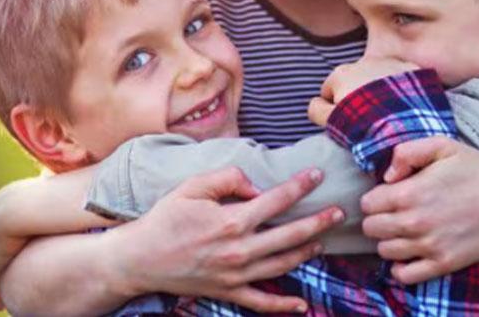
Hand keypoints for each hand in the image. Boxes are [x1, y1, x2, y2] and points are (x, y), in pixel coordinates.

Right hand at [105, 165, 343, 312]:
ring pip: (283, 265)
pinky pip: (262, 303)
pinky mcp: (228, 292)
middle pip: (290, 236)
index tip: (317, 176)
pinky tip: (303, 303)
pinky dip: (284, 306)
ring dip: (306, 253)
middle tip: (338, 212)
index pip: (276, 200)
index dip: (300, 186)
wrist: (140, 259)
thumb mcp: (190, 187)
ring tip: (322, 241)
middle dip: (318, 222)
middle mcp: (239, 250)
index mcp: (231, 221)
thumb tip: (255, 187)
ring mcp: (236, 275)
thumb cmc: (164, 219)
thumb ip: (226, 178)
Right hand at [309, 57, 419, 125]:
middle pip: (352, 80)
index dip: (335, 108)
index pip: (329, 90)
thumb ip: (317, 110)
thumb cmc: (366, 125)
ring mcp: (388, 63)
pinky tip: (404, 104)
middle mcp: (362, 62)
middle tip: (368, 117)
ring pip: (376, 77)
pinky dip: (399, 87)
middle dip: (357, 95)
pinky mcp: (411, 69)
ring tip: (388, 112)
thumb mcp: (334, 122)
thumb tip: (315, 102)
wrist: (408, 123)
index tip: (347, 120)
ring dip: (378, 90)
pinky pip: (399, 76)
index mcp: (340, 74)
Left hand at [359, 137, 478, 283]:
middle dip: (378, 220)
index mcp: (409, 192)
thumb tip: (386, 176)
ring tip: (403, 232)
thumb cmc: (476, 168)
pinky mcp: (444, 263)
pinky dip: (401, 268)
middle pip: (371, 229)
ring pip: (384, 251)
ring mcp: (429, 245)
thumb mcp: (440, 145)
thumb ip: (406, 153)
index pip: (367, 205)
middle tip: (393, 215)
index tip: (387, 198)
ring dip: (389, 241)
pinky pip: (405, 275)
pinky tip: (409, 254)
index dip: (375, 200)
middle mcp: (415, 221)